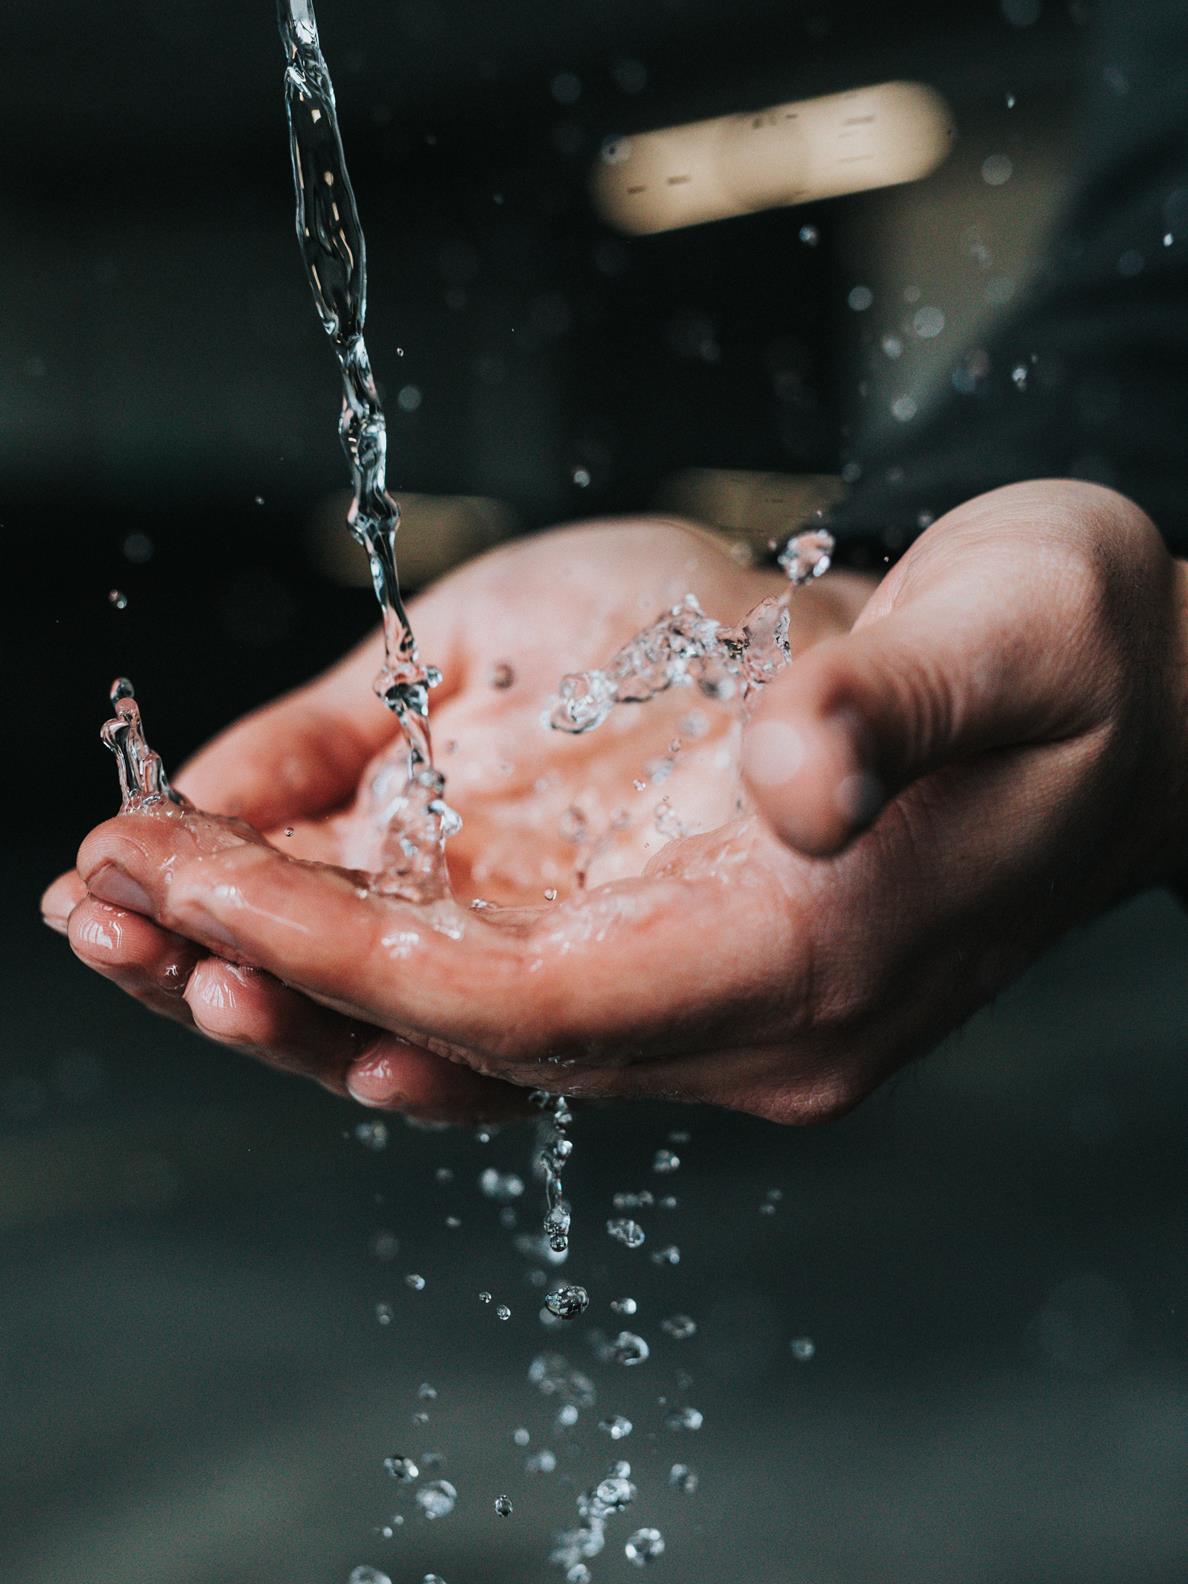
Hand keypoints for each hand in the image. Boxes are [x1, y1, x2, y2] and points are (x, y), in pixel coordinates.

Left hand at [46, 485, 1187, 1122]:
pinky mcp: (670, 932)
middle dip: (272, 976)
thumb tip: (786, 780)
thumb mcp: (1019, 649)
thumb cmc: (1079, 664)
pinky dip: (361, 931)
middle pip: (459, 1040)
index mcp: (807, 973)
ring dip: (285, 967)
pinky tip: (250, 879)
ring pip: (452, 1016)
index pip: (536, 1013)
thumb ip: (898, 719)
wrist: (1127, 699)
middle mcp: (731, 1016)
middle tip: (100, 911)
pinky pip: (487, 961)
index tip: (195, 897)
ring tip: (123, 902)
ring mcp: (692, 982)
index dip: (354, 963)